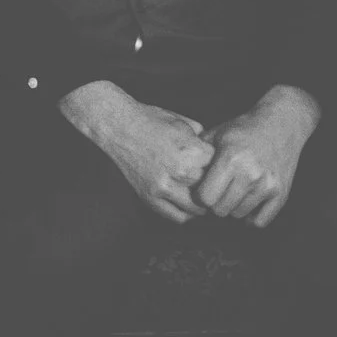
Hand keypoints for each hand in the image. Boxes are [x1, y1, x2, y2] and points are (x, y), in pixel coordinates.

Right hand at [60, 80, 214, 223]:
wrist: (117, 125)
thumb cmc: (150, 119)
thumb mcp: (183, 122)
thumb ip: (203, 139)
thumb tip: (218, 154)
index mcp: (190, 151)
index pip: (219, 167)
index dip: (219, 164)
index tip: (215, 163)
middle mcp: (179, 171)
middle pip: (211, 188)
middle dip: (212, 184)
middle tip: (212, 181)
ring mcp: (163, 187)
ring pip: (197, 208)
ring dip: (202, 203)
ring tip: (201, 194)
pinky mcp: (149, 198)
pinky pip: (177, 217)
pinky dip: (186, 214)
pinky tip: (186, 204)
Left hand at [196, 85, 318, 226]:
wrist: (280, 124)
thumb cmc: (243, 130)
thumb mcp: (217, 134)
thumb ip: (198, 157)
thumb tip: (181, 179)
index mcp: (230, 158)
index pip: (205, 198)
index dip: (200, 195)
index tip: (202, 188)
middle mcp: (250, 174)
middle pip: (220, 210)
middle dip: (215, 203)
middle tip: (218, 190)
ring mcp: (267, 185)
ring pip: (238, 216)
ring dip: (232, 208)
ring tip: (233, 191)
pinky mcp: (281, 194)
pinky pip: (259, 222)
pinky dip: (250, 217)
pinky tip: (247, 202)